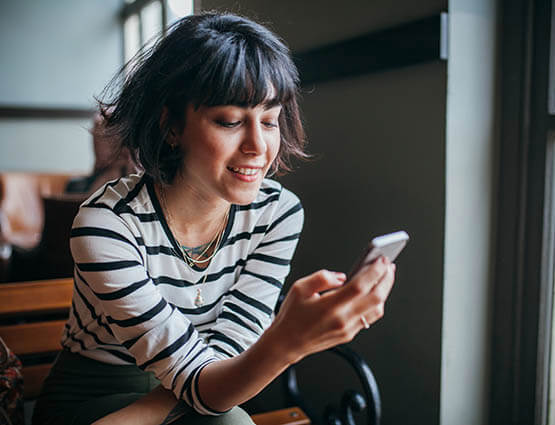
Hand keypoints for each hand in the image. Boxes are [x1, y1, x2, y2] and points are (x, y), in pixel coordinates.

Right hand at [270, 257, 394, 363]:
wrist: (287, 343)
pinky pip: (370, 317)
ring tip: (384, 277)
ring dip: (384, 291)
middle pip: (376, 298)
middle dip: (386, 279)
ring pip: (377, 309)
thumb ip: (322, 278)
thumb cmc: (292, 316)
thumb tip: (342, 276)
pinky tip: (374, 292)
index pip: (360, 286)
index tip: (381, 260)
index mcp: (330, 306)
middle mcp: (342, 320)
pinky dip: (376, 303)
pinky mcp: (349, 334)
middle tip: (388, 265)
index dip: (374, 271)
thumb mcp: (299, 288)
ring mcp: (348, 329)